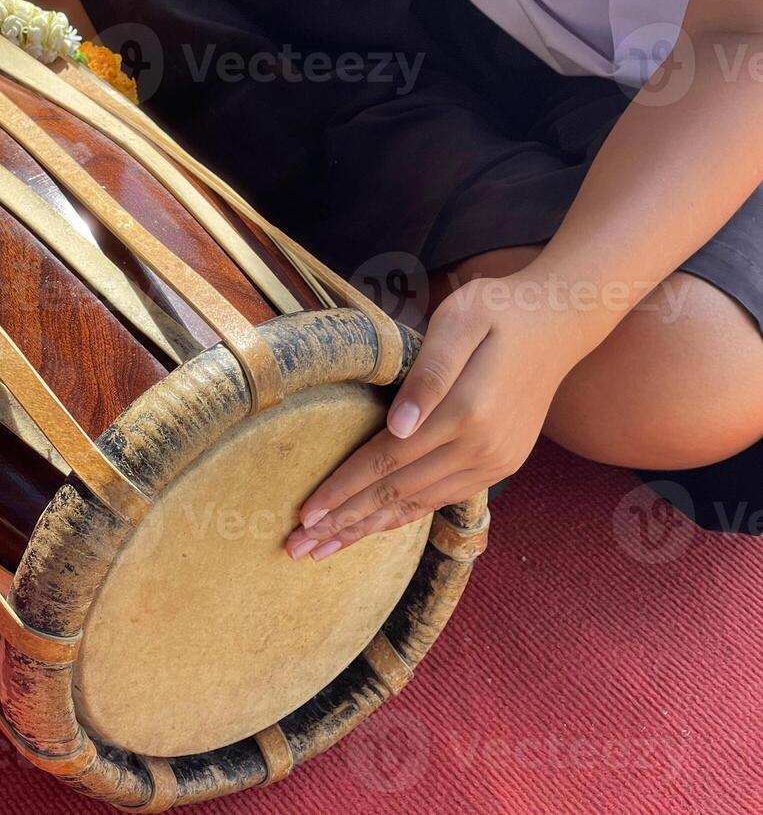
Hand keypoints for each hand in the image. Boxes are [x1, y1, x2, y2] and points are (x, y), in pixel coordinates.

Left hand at [286, 271, 595, 559]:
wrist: (562, 320)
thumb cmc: (498, 309)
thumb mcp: (459, 319)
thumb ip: (428, 373)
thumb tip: (396, 426)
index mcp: (466, 411)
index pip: (387, 460)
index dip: (343, 489)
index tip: (304, 515)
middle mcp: (482, 448)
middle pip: (396, 493)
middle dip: (343, 522)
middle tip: (297, 548)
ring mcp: (495, 461)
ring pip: (417, 505)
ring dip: (367, 529)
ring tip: (324, 550)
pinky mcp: (502, 464)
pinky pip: (442, 499)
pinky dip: (402, 517)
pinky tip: (373, 528)